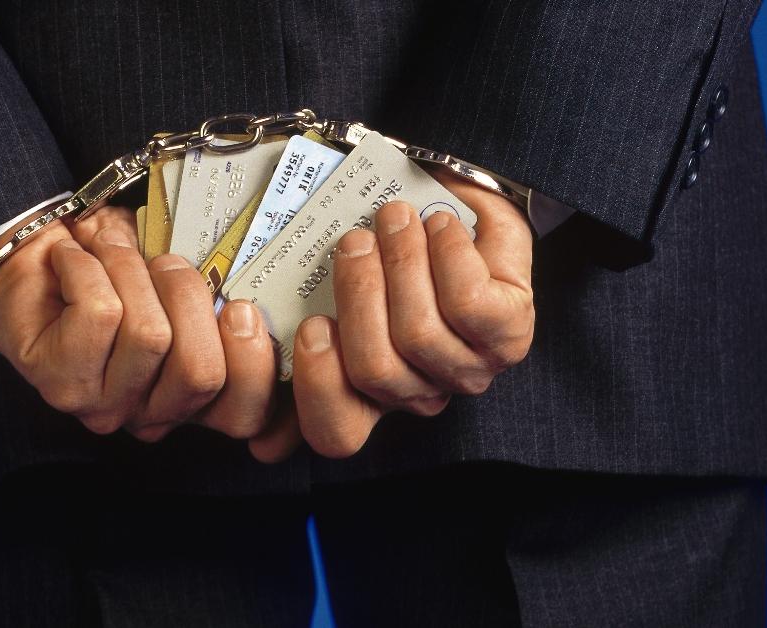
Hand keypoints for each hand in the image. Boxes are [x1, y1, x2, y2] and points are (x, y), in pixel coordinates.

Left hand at [0, 207, 279, 444]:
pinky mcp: (60, 384)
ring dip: (129, 271)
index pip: (244, 415)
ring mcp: (105, 406)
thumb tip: (257, 289)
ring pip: (150, 335)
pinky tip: (72, 260)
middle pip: (202, 372)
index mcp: (191, 395)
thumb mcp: (179, 275)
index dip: (259, 369)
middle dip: (188, 294)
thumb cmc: (112, 265)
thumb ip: (221, 295)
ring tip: (107, 253)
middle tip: (164, 263)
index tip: (244, 309)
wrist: (26, 254)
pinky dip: (87, 267)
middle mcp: (151, 414)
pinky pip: (101, 314)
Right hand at [291, 174, 534, 457]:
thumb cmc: (387, 249)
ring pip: (420, 335)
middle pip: (374, 370)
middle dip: (358, 296)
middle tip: (351, 242)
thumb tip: (257, 349)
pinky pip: (470, 304)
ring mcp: (465, 369)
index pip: (334, 431)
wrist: (458, 212)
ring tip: (394, 218)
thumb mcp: (332, 275)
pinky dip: (450, 256)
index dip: (311, 386)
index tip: (292, 323)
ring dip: (403, 263)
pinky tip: (439, 225)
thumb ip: (291, 316)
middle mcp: (416, 394)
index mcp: (366, 396)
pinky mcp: (509, 334)